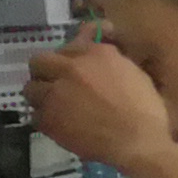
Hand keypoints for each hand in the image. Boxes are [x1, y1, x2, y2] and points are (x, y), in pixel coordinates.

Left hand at [25, 35, 177, 172]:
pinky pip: (35, 115)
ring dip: (42, 95)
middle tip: (57, 84)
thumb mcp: (135, 73)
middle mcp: (69, 69)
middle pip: (39, 62)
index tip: (76, 66)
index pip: (70, 46)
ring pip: (31, 89)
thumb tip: (98, 35)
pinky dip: (46, 119)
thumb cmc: (146, 109)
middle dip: (46, 71)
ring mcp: (54, 94)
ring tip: (57, 105)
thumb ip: (111, 55)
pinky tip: (61, 124)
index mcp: (96, 54)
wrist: (139, 143)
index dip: (70, 57)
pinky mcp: (47, 119)